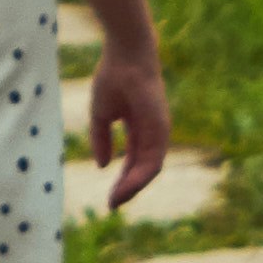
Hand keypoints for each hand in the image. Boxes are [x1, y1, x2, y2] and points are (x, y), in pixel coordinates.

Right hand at [88, 49, 170, 210]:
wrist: (125, 56)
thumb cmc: (113, 78)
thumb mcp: (101, 115)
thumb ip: (101, 140)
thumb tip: (102, 166)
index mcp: (140, 128)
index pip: (133, 161)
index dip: (121, 179)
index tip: (109, 196)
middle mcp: (152, 133)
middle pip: (142, 169)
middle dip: (127, 188)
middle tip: (112, 205)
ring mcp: (159, 132)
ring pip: (149, 170)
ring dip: (133, 188)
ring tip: (116, 201)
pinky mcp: (161, 130)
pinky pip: (152, 161)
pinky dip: (139, 177)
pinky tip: (125, 187)